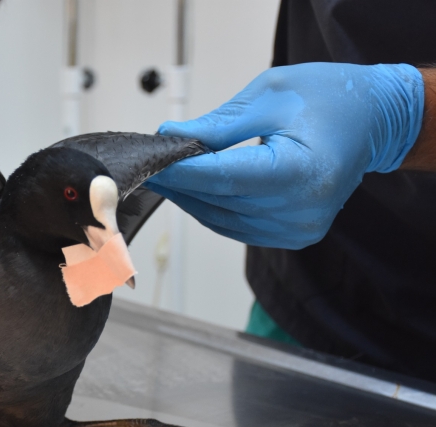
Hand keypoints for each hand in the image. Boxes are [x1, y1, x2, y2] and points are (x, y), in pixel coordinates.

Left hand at [145, 63, 423, 248]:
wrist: (373, 121)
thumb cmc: (330, 100)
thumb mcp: (271, 95)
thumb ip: (219, 125)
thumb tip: (171, 138)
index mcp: (302, 172)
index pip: (223, 178)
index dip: (180, 172)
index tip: (150, 161)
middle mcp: (301, 210)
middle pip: (218, 201)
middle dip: (178, 182)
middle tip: (149, 163)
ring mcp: (298, 229)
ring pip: (221, 219)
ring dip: (189, 198)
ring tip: (165, 174)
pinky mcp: (292, 236)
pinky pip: (235, 226)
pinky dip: (210, 208)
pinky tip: (193, 189)